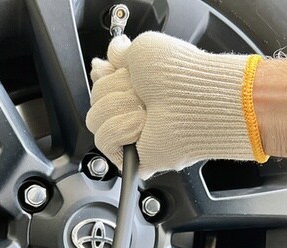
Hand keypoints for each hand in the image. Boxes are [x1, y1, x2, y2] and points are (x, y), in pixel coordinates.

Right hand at [86, 32, 265, 179]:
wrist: (193, 99)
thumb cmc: (178, 76)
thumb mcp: (141, 51)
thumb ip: (117, 55)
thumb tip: (101, 64)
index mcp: (135, 88)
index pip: (100, 84)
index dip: (106, 77)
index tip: (120, 71)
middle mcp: (132, 111)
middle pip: (94, 101)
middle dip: (113, 91)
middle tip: (141, 93)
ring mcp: (130, 136)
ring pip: (94, 121)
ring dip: (117, 109)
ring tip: (144, 110)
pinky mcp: (130, 158)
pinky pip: (103, 141)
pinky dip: (118, 130)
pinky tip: (140, 125)